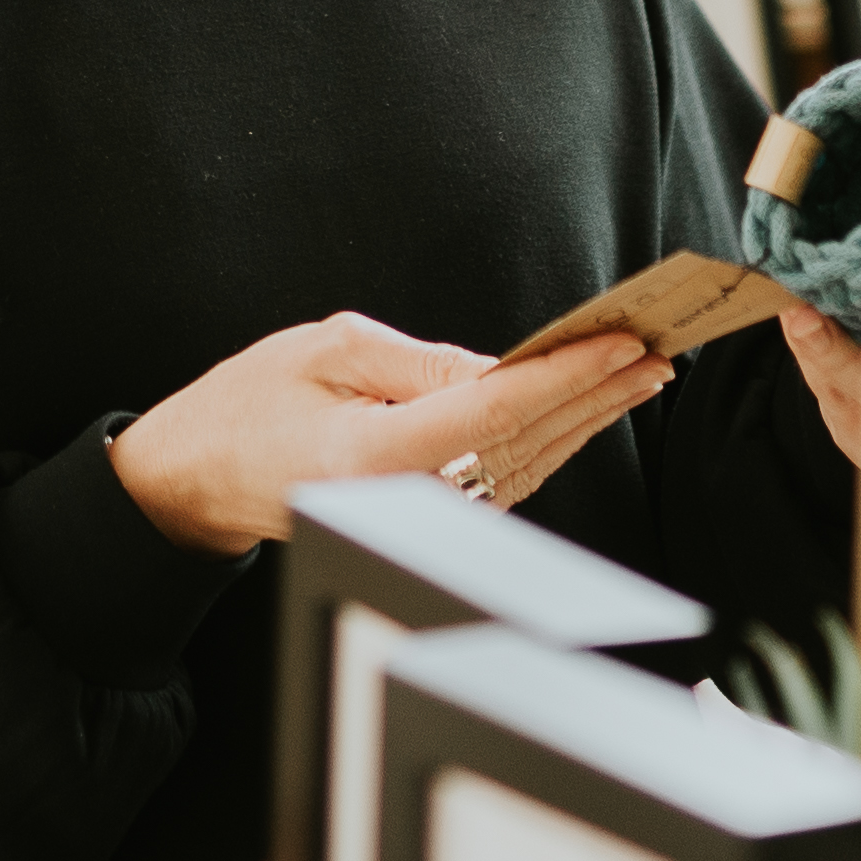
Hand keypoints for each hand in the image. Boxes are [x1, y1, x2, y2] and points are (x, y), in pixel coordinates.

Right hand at [110, 313, 671, 554]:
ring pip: (529, 465)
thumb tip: (499, 369)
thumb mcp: (327, 352)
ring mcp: (421, 516)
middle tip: (659, 351)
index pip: (498, 410)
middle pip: (530, 441)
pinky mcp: (427, 517)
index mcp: (379, 453)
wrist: (201, 479)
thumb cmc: (252, 405)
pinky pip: (506, 478)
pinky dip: (553, 440)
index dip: (567, 374)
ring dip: (589, 418)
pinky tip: (586, 412)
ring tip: (641, 375)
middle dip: (599, 393)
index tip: (621, 343)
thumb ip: (417, 363)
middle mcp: (411, 498)